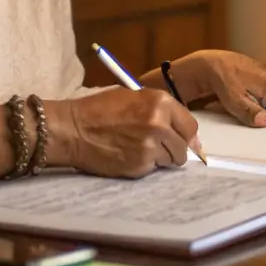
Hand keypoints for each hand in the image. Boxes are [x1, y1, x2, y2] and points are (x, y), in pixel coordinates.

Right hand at [47, 88, 200, 177]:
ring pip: (171, 160)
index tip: (181, 138)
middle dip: (175, 148)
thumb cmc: (100, 109)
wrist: (74, 129)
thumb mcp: (134, 96)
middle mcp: (160, 125)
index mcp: (161, 103)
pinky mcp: (140, 166)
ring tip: (142, 149)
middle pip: (184, 147)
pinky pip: (154, 169)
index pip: (191, 126)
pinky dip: (146, 165)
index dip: (186, 134)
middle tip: (160, 145)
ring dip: (162, 158)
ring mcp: (150, 148)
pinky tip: (130, 155)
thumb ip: (161, 110)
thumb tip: (182, 129)